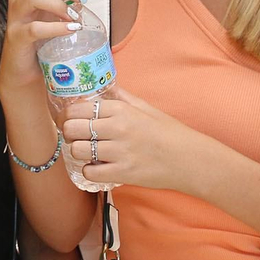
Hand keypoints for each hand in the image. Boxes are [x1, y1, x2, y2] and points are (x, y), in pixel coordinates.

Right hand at [0, 0, 97, 94]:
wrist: (25, 71)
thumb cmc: (44, 40)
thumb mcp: (58, 15)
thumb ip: (71, 2)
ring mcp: (16, 16)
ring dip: (58, 4)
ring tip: (74, 17)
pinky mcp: (16, 37)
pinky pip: (34, 28)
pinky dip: (55, 28)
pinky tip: (70, 31)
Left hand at [61, 86, 207, 191]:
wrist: (191, 160)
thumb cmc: (170, 133)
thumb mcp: (147, 109)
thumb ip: (123, 98)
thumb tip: (107, 86)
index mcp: (122, 110)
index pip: (79, 108)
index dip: (68, 115)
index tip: (69, 119)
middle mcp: (118, 128)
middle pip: (72, 128)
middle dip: (68, 132)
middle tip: (75, 136)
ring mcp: (119, 151)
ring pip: (77, 150)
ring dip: (78, 152)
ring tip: (87, 152)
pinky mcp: (122, 173)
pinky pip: (90, 172)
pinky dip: (89, 171)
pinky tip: (97, 167)